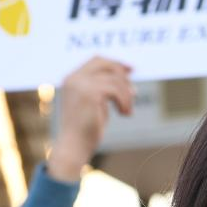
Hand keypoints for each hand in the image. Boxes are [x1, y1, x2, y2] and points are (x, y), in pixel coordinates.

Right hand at [47, 56, 133, 181]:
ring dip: (126, 95)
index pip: (96, 60)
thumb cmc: (85, 129)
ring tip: (127, 111)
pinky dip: (125, 102)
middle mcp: (73, 78)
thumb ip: (104, 88)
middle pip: (105, 63)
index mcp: (71, 79)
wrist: (73, 146)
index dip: (115, 63)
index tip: (131, 71)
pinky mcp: (90, 94)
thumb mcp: (95, 103)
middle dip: (123, 75)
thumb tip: (125, 76)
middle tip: (134, 92)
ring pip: (115, 79)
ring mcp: (80, 84)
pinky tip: (124, 114)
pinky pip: (116, 90)